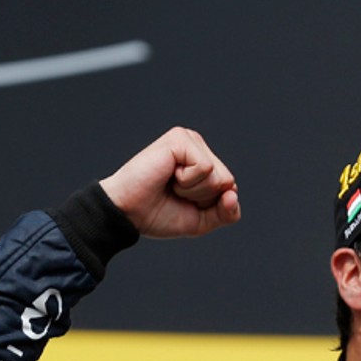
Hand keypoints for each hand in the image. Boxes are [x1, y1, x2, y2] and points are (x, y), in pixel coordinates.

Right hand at [99, 127, 240, 237]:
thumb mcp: (201, 221)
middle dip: (203, 197)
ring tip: (170, 183)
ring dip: (194, 190)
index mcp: (205, 162)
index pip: (231, 188)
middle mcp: (199, 147)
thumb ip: (226, 213)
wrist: (128, 213)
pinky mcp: (180, 139)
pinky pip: (205, 167)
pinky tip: (168, 175)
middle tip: (175, 192)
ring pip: (219, 176)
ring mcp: (190, 140)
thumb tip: (233, 193)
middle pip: (228, 182)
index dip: (210, 205)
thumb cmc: (158, 214)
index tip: (183, 201)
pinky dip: (187, 181)